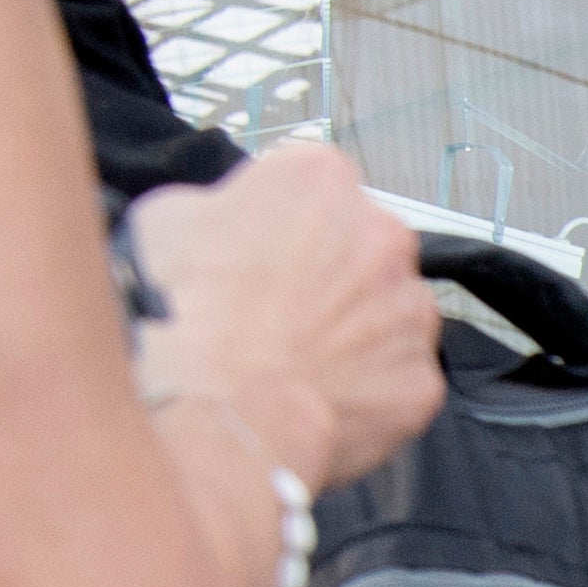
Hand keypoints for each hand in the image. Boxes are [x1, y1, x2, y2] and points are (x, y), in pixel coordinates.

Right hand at [123, 142, 444, 491]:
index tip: (260, 253)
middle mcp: (384, 235)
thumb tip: (228, 223)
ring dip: (356, 331)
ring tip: (298, 360)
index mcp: (319, 179)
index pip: (314, 188)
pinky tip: (319, 398)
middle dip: (330, 276)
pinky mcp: (420, 378)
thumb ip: (219, 208)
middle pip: (364, 249)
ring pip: (389, 313)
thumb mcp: (166, 220)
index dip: (282, 226)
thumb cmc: (183, 312)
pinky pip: (396, 379)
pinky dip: (366, 391)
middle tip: (279, 312)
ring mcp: (410, 310)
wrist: (220, 407)